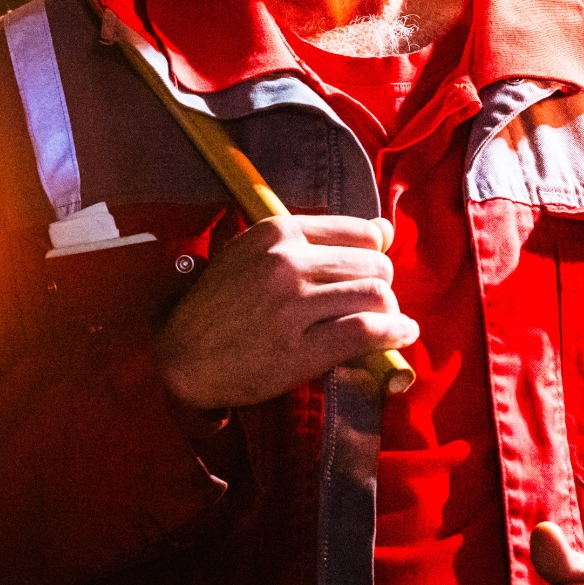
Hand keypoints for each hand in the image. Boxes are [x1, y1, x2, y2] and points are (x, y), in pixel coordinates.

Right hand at [155, 215, 417, 410]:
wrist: (181, 356)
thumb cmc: (225, 303)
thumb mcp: (258, 255)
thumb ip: (319, 239)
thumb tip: (386, 228)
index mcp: (278, 233)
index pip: (360, 232)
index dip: (376, 253)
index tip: (371, 271)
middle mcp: (285, 263)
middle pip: (374, 265)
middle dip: (382, 285)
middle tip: (372, 304)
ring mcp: (290, 306)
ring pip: (375, 296)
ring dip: (390, 312)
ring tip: (386, 322)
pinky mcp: (296, 349)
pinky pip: (365, 332)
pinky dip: (394, 333)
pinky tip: (402, 334)